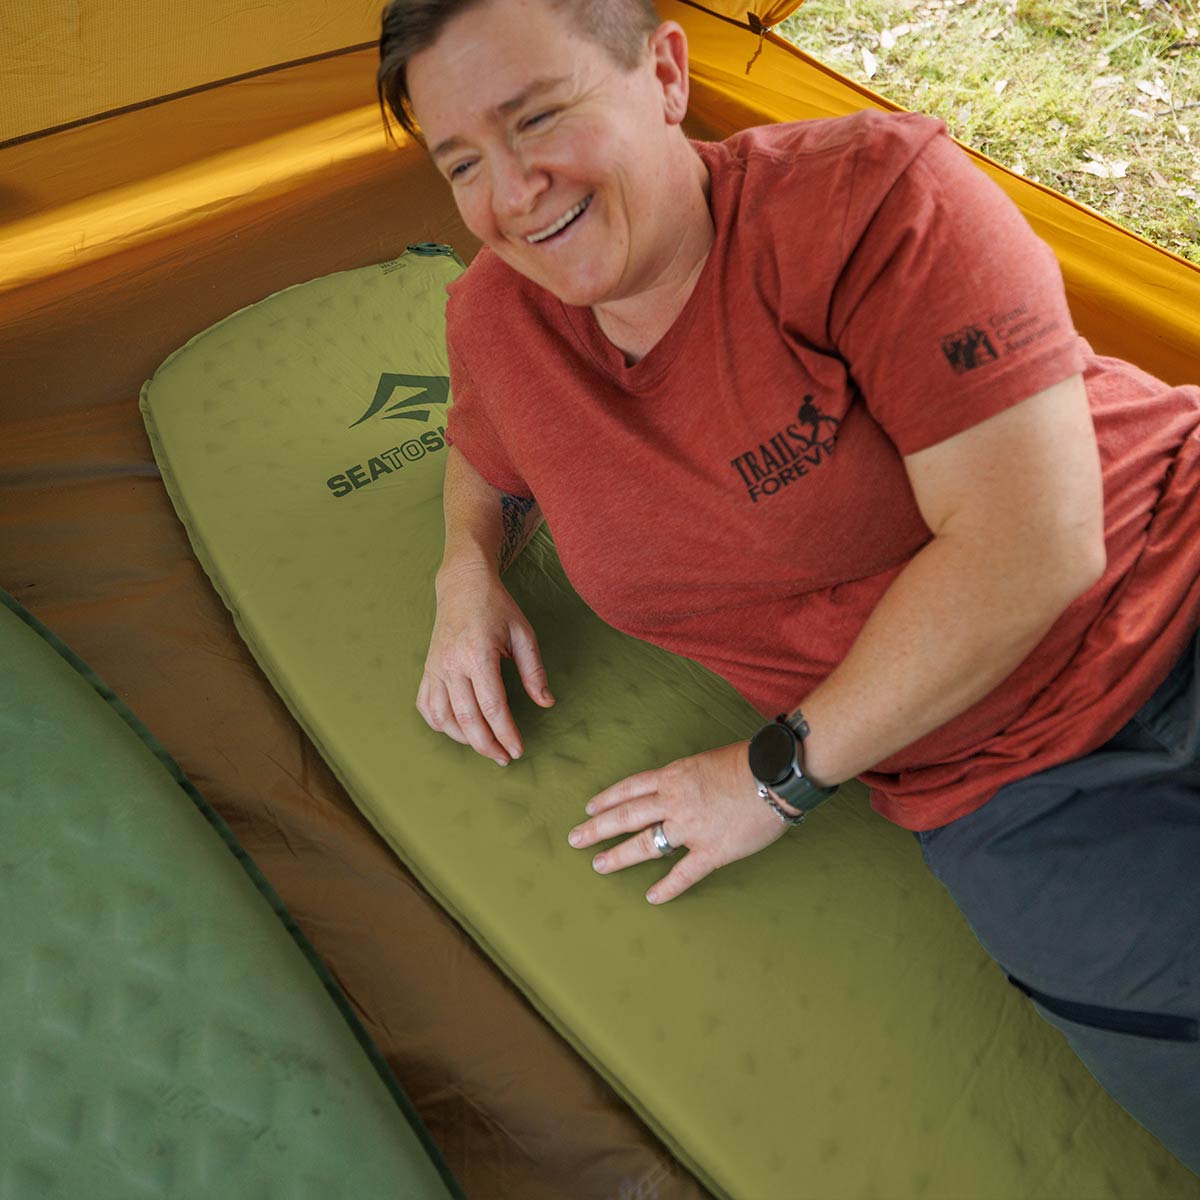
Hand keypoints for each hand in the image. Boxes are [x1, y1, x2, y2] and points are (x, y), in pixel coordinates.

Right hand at [417, 561, 553, 763]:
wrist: (462, 586)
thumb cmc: (497, 608)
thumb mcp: (524, 633)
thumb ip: (535, 671)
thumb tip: (546, 703)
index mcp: (478, 654)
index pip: (493, 707)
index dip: (506, 734)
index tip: (517, 750)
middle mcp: (452, 664)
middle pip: (468, 719)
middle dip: (487, 745)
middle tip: (504, 758)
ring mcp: (435, 668)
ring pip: (444, 718)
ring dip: (464, 739)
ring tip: (486, 745)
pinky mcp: (427, 669)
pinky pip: (427, 706)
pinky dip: (441, 724)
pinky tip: (458, 729)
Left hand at [567, 742, 786, 903]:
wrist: (775, 776)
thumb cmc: (750, 762)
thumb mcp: (708, 761)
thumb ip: (689, 778)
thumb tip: (681, 788)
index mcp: (674, 776)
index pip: (630, 788)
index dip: (607, 799)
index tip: (589, 809)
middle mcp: (674, 801)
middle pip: (626, 816)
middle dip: (597, 828)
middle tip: (575, 839)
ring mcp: (690, 828)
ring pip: (645, 844)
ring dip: (619, 856)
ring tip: (599, 866)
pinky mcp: (711, 851)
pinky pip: (683, 873)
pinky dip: (666, 887)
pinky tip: (652, 896)